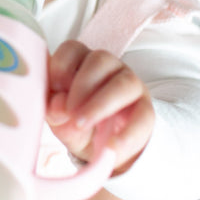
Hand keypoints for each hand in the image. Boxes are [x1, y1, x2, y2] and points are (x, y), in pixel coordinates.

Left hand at [46, 41, 154, 174]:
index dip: (61, 65)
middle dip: (82, 85)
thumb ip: (53, 108)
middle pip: (100, 59)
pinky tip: (110, 149)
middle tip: (69, 111)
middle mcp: (108, 67)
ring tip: (82, 125)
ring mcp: (130, 85)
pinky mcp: (146, 110)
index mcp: (81, 61)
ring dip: (101, 104)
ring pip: (124, 83)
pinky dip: (126, 134)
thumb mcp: (57, 116)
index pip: (73, 48)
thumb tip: (57, 106)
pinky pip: (143, 117)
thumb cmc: (72, 121)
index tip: (54, 87)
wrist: (99, 151)